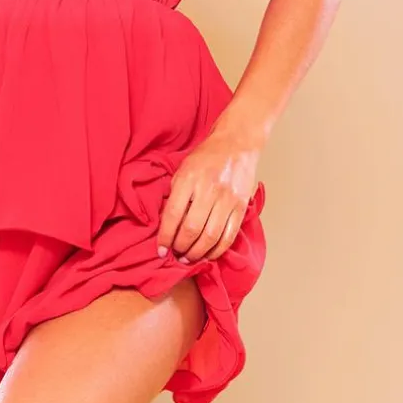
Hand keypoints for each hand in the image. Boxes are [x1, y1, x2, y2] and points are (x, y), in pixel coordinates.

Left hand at [157, 128, 261, 262]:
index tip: (161, 249)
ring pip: (210, 237)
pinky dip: (217, 250)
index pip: (173, 215)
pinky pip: (229, 236)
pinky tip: (208, 254)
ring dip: (197, 253)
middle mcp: (208, 190)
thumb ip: (175, 194)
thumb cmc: (206, 157)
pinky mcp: (240, 207)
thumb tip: (167, 224)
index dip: (165, 236)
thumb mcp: (183, 169)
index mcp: (189, 179)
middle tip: (175, 254)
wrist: (237, 144)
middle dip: (181, 247)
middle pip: (192, 229)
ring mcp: (227, 199)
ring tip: (189, 258)